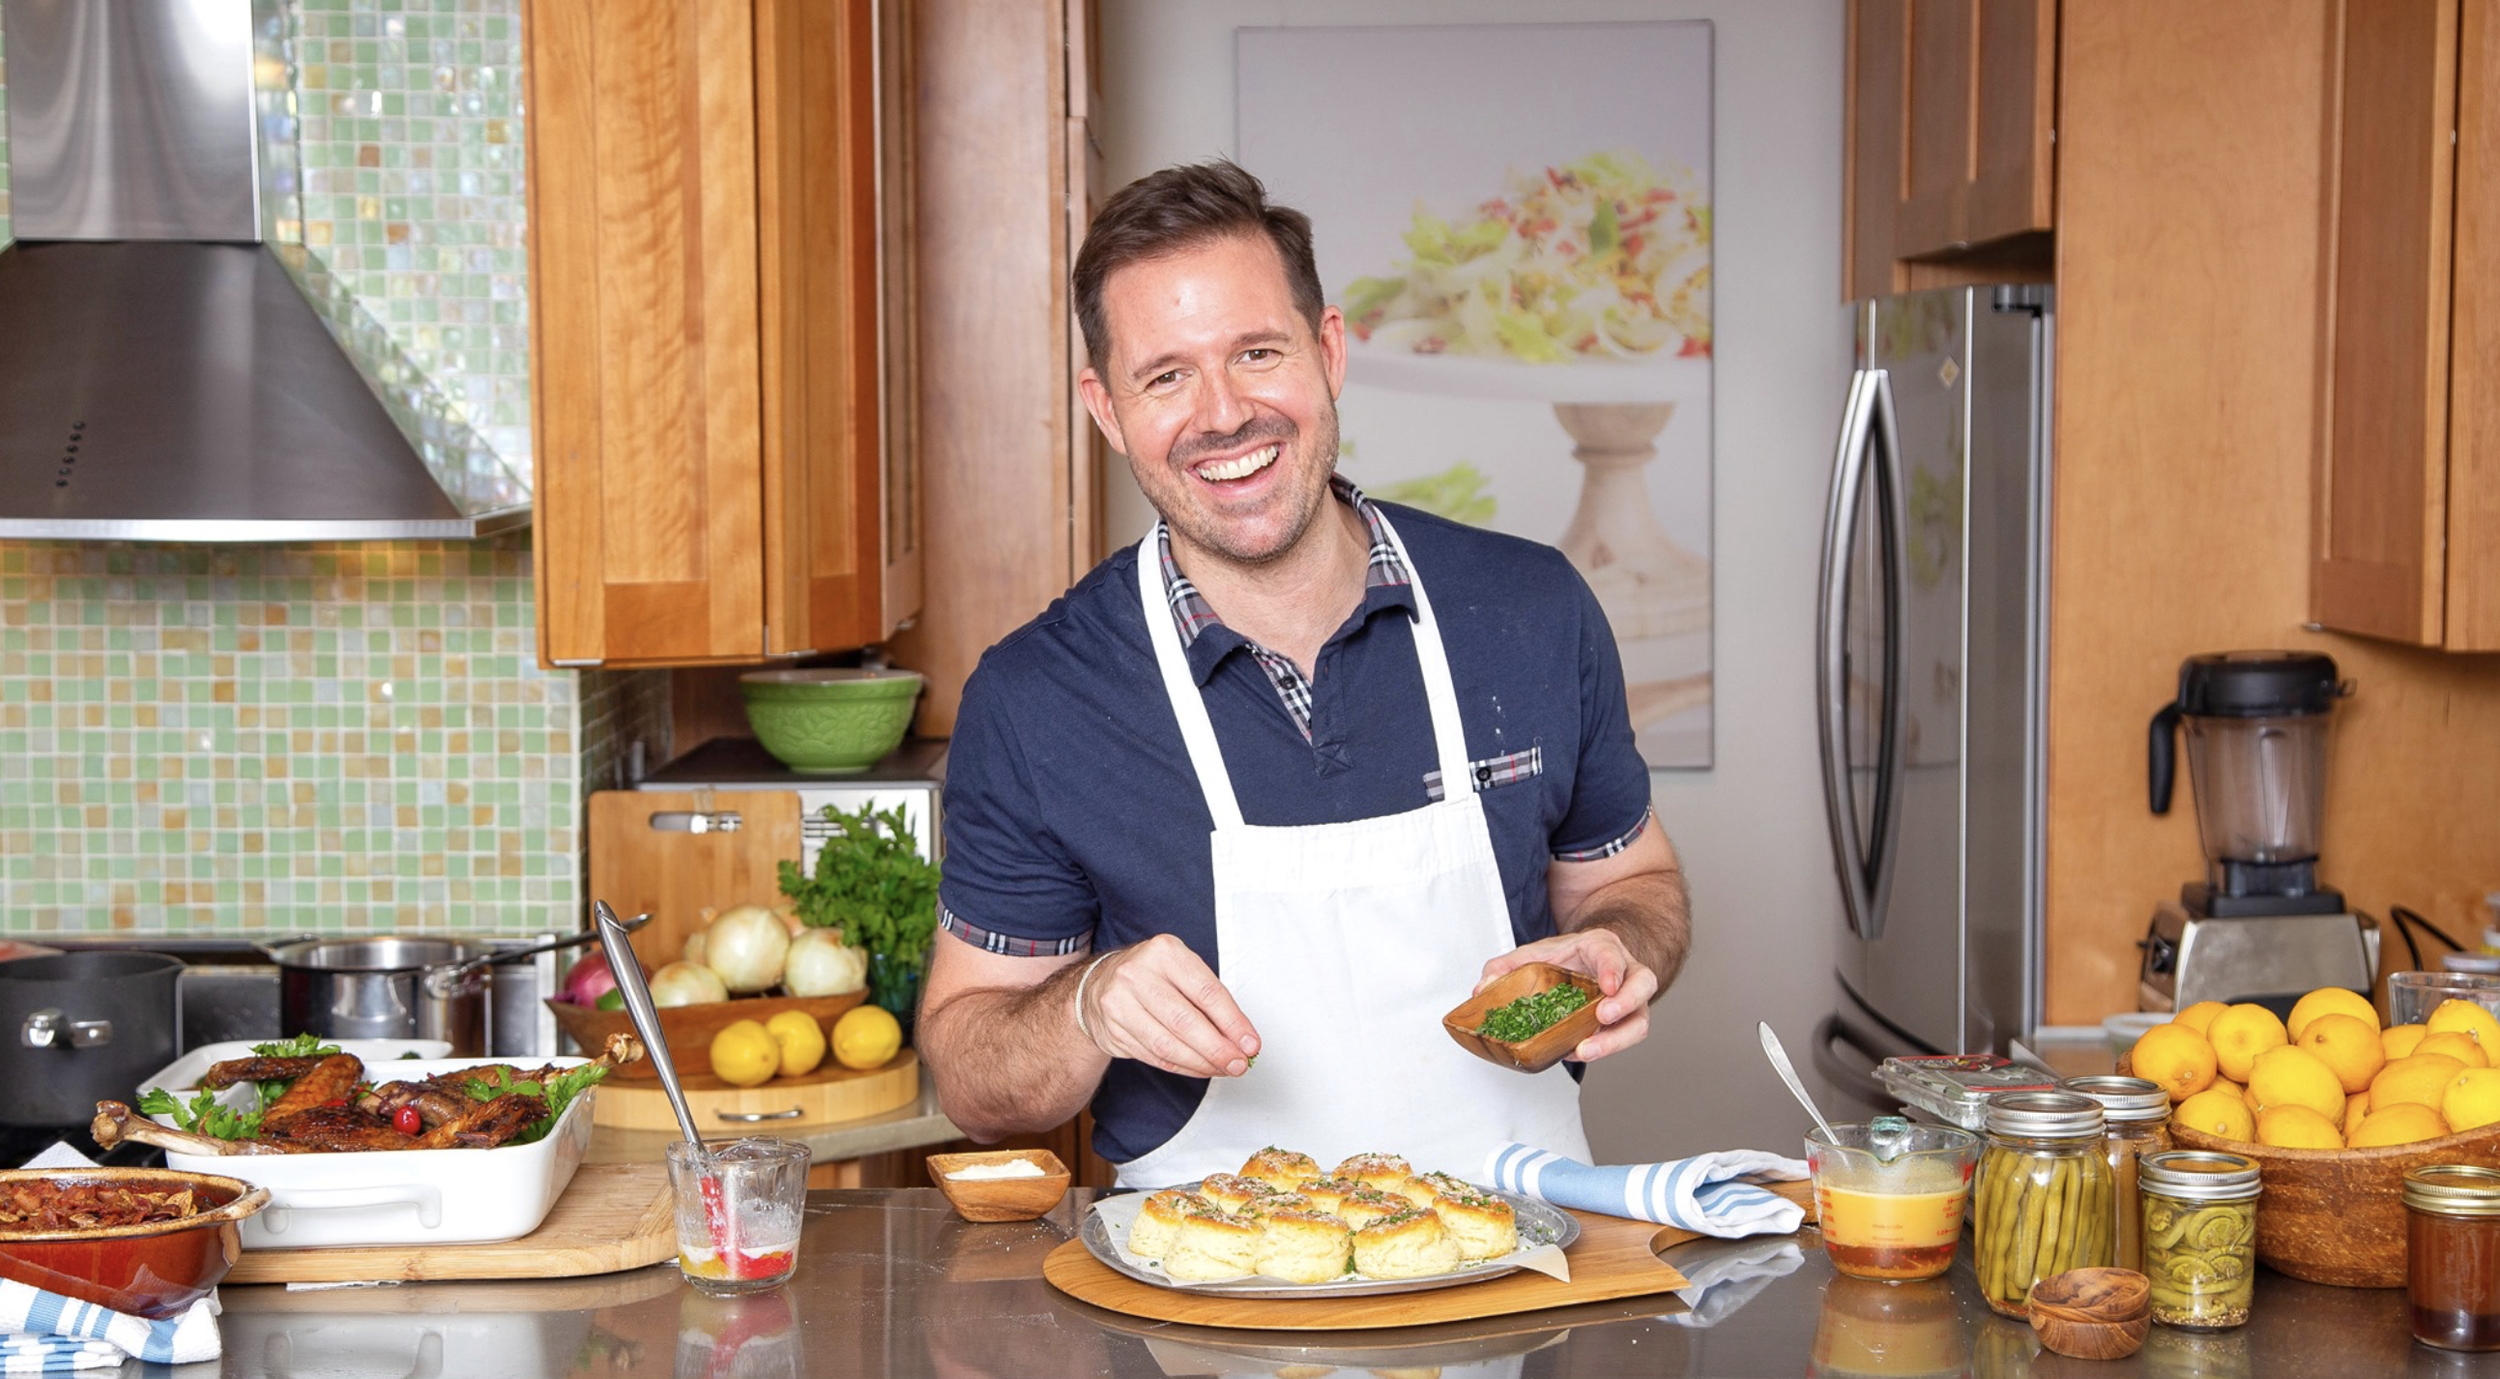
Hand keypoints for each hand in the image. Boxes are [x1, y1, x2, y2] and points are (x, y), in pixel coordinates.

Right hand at [1076, 934, 1260, 1077]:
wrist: (1098, 983)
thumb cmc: (1152, 975)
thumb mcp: (1181, 970)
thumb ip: (1211, 1000)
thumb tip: (1241, 1038)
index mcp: (1164, 952)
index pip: (1206, 992)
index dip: (1232, 1022)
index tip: (1250, 1043)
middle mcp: (1137, 974)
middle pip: (1185, 1021)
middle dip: (1218, 1049)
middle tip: (1239, 1063)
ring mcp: (1119, 1003)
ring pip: (1168, 1044)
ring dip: (1201, 1063)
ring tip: (1223, 1069)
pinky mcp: (1112, 1030)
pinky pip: (1154, 1056)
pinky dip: (1182, 1067)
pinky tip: (1200, 1068)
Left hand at [1477, 926, 1656, 1062]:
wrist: (1583, 962)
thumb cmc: (1563, 958)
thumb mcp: (1533, 954)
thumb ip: (1505, 967)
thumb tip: (1482, 989)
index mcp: (1601, 948)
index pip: (1614, 954)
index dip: (1613, 969)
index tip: (1607, 986)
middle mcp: (1624, 972)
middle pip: (1643, 985)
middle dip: (1627, 1002)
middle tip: (1603, 1016)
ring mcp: (1629, 999)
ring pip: (1639, 1020)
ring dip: (1617, 1038)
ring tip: (1586, 1050)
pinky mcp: (1625, 1022)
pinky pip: (1624, 1037)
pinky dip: (1603, 1048)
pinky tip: (1577, 1051)